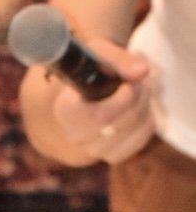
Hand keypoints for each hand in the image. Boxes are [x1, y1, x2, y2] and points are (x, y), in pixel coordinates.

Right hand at [50, 37, 154, 163]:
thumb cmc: (85, 73)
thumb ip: (117, 59)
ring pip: (133, 131)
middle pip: (121, 123)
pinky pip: (140, 141)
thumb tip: (142, 72)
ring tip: (139, 92)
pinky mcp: (111, 156)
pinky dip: (146, 122)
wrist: (73, 99)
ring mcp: (93, 149)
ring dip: (145, 108)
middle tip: (140, 82)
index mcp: (65, 111)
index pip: (100, 116)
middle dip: (139, 99)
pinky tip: (139, 109)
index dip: (123, 99)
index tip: (129, 83)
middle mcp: (75, 135)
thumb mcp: (94, 55)